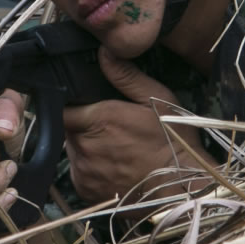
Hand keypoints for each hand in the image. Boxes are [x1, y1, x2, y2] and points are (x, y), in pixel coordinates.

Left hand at [63, 51, 190, 203]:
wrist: (181, 188)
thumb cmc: (172, 140)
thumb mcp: (156, 99)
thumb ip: (126, 76)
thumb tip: (104, 52)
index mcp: (98, 119)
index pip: (63, 108)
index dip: (73, 106)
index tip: (88, 106)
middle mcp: (84, 146)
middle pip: (68, 129)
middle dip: (83, 125)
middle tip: (110, 128)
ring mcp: (83, 171)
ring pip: (73, 150)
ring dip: (86, 147)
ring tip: (114, 148)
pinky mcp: (85, 191)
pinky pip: (80, 172)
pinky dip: (91, 168)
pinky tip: (114, 166)